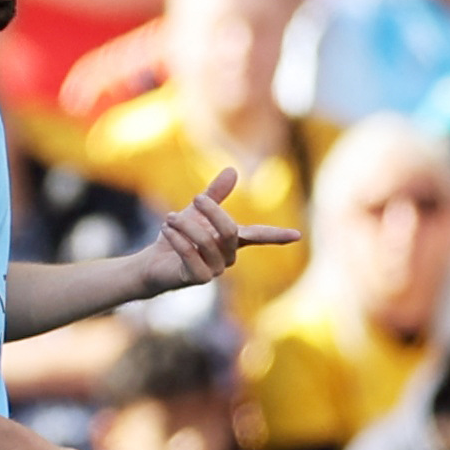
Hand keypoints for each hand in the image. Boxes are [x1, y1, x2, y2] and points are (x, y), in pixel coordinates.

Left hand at [127, 168, 298, 296]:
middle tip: (196, 198)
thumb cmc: (178, 237)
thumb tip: (233, 170)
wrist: (151, 263)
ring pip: (210, 244)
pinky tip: (166, 229)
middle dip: (213, 212)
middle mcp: (228, 257)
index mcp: (232, 241)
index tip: (298, 235)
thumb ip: (215, 194)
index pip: (259, 236)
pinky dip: (179, 241)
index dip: (278, 236)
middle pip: (231, 232)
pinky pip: (192, 257)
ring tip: (169, 217)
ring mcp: (215, 270)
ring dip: (188, 226)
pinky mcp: (197, 279)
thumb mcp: (196, 212)